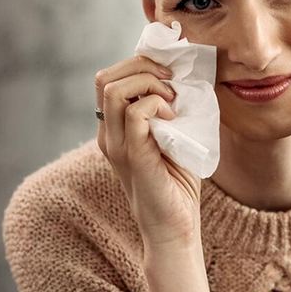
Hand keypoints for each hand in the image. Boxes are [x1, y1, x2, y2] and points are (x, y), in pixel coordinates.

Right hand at [96, 55, 201, 250]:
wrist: (175, 227)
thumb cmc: (178, 184)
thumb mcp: (173, 136)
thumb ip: (170, 110)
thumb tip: (186, 76)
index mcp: (114, 128)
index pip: (109, 79)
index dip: (137, 64)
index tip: (169, 73)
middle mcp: (108, 134)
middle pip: (104, 78)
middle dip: (141, 65)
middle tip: (171, 80)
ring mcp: (116, 144)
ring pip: (112, 89)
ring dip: (148, 82)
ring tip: (172, 98)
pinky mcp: (132, 155)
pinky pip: (134, 113)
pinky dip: (156, 104)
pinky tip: (174, 118)